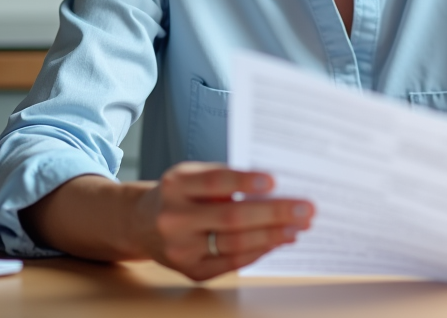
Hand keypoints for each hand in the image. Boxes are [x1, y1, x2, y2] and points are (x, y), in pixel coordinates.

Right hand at [138, 162, 313, 280]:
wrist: (141, 224)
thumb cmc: (178, 194)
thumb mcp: (191, 175)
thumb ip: (224, 178)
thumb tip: (275, 189)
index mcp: (176, 185)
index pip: (214, 182)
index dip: (244, 181)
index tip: (274, 180)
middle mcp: (174, 218)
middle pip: (231, 217)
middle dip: (274, 214)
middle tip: (305, 209)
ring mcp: (180, 248)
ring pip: (234, 244)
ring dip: (273, 236)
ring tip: (299, 227)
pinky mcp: (190, 270)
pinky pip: (231, 263)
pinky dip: (259, 251)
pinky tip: (279, 240)